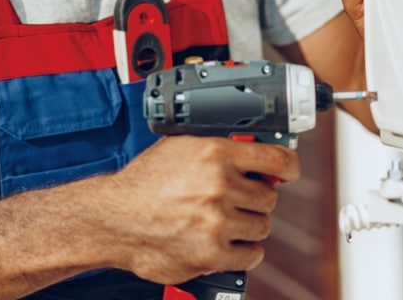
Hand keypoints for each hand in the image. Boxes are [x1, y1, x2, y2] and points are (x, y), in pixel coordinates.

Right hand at [101, 136, 299, 284]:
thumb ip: (218, 148)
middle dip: (255, 198)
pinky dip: (242, 251)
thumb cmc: (143, 183)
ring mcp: (217, 222)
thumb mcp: (180, 147)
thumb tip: (253, 151)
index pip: (276, 159)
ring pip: (262, 226)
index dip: (288, 166)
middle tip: (236, 199)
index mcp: (215, 154)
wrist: (113, 219)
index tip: (288, 171)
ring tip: (225, 221)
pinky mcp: (212, 254)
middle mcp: (220, 186)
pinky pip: (251, 254)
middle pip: (269, 197)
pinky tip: (227, 242)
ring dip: (248, 225)